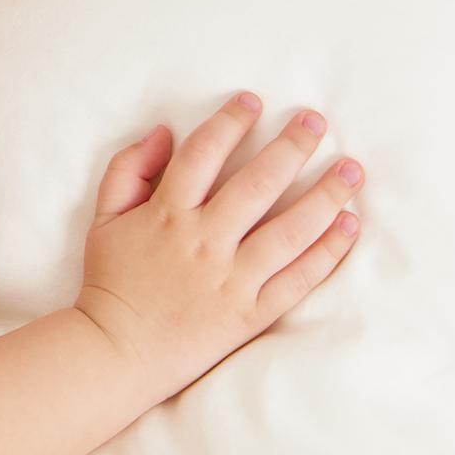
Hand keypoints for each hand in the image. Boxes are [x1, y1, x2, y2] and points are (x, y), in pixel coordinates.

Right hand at [77, 93, 362, 403]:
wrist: (114, 353)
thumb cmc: (110, 283)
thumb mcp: (102, 219)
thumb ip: (128, 171)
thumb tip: (164, 133)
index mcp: (166, 214)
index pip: (204, 155)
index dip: (229, 122)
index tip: (253, 101)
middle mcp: (204, 242)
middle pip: (258, 183)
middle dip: (291, 146)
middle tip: (317, 121)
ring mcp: (231, 279)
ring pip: (289, 230)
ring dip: (325, 195)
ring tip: (352, 170)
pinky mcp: (250, 314)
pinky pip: (297, 280)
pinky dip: (327, 253)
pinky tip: (349, 226)